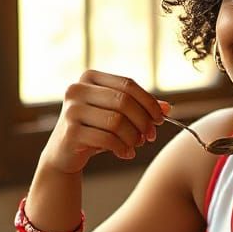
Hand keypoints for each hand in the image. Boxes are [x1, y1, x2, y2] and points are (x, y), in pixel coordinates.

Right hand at [41, 70, 167, 174]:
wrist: (64, 153)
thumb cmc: (94, 129)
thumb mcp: (117, 115)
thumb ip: (140, 108)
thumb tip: (168, 108)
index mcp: (89, 77)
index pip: (128, 84)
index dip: (148, 102)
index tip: (160, 119)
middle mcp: (77, 89)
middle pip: (124, 101)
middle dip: (143, 121)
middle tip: (150, 137)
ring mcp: (71, 110)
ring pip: (117, 121)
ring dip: (133, 137)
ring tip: (136, 145)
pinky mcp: (70, 132)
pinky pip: (107, 139)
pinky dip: (122, 148)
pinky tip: (125, 154)